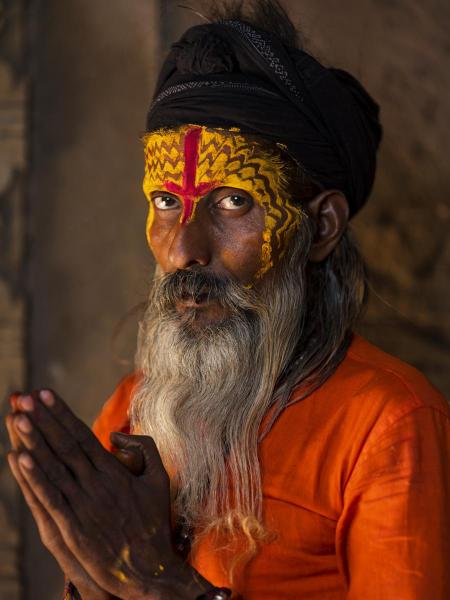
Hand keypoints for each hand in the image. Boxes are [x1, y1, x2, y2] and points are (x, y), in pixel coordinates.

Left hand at [6, 390, 209, 599]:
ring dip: (33, 442)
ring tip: (17, 418)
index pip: (82, 435)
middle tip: (24, 398)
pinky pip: (49, 497)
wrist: (149, 569)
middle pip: (64, 446)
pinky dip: (33, 478)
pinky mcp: (72, 527)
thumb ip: (145, 449)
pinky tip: (19, 459)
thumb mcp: (159, 480)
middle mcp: (96, 484)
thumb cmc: (154, 522)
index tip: (46, 395)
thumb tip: (117, 435)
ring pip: (53, 467)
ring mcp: (83, 505)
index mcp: (115, 471)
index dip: (62, 414)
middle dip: (43, 420)